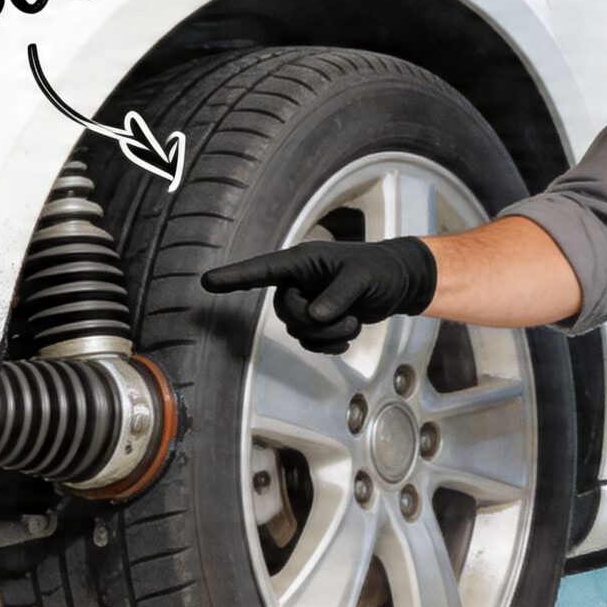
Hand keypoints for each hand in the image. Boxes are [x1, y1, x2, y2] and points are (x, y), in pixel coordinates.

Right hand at [198, 236, 438, 353]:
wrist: (399, 283)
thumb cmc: (380, 269)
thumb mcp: (363, 278)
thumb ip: (339, 296)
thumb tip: (315, 316)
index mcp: (302, 262)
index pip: (261, 270)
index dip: (234, 277)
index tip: (207, 281)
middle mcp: (297, 282)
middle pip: (285, 314)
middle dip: (316, 323)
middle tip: (347, 316)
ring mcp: (305, 303)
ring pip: (299, 332)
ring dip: (329, 334)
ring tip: (354, 320)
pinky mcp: (316, 321)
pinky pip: (310, 344)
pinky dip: (331, 345)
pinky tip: (348, 333)